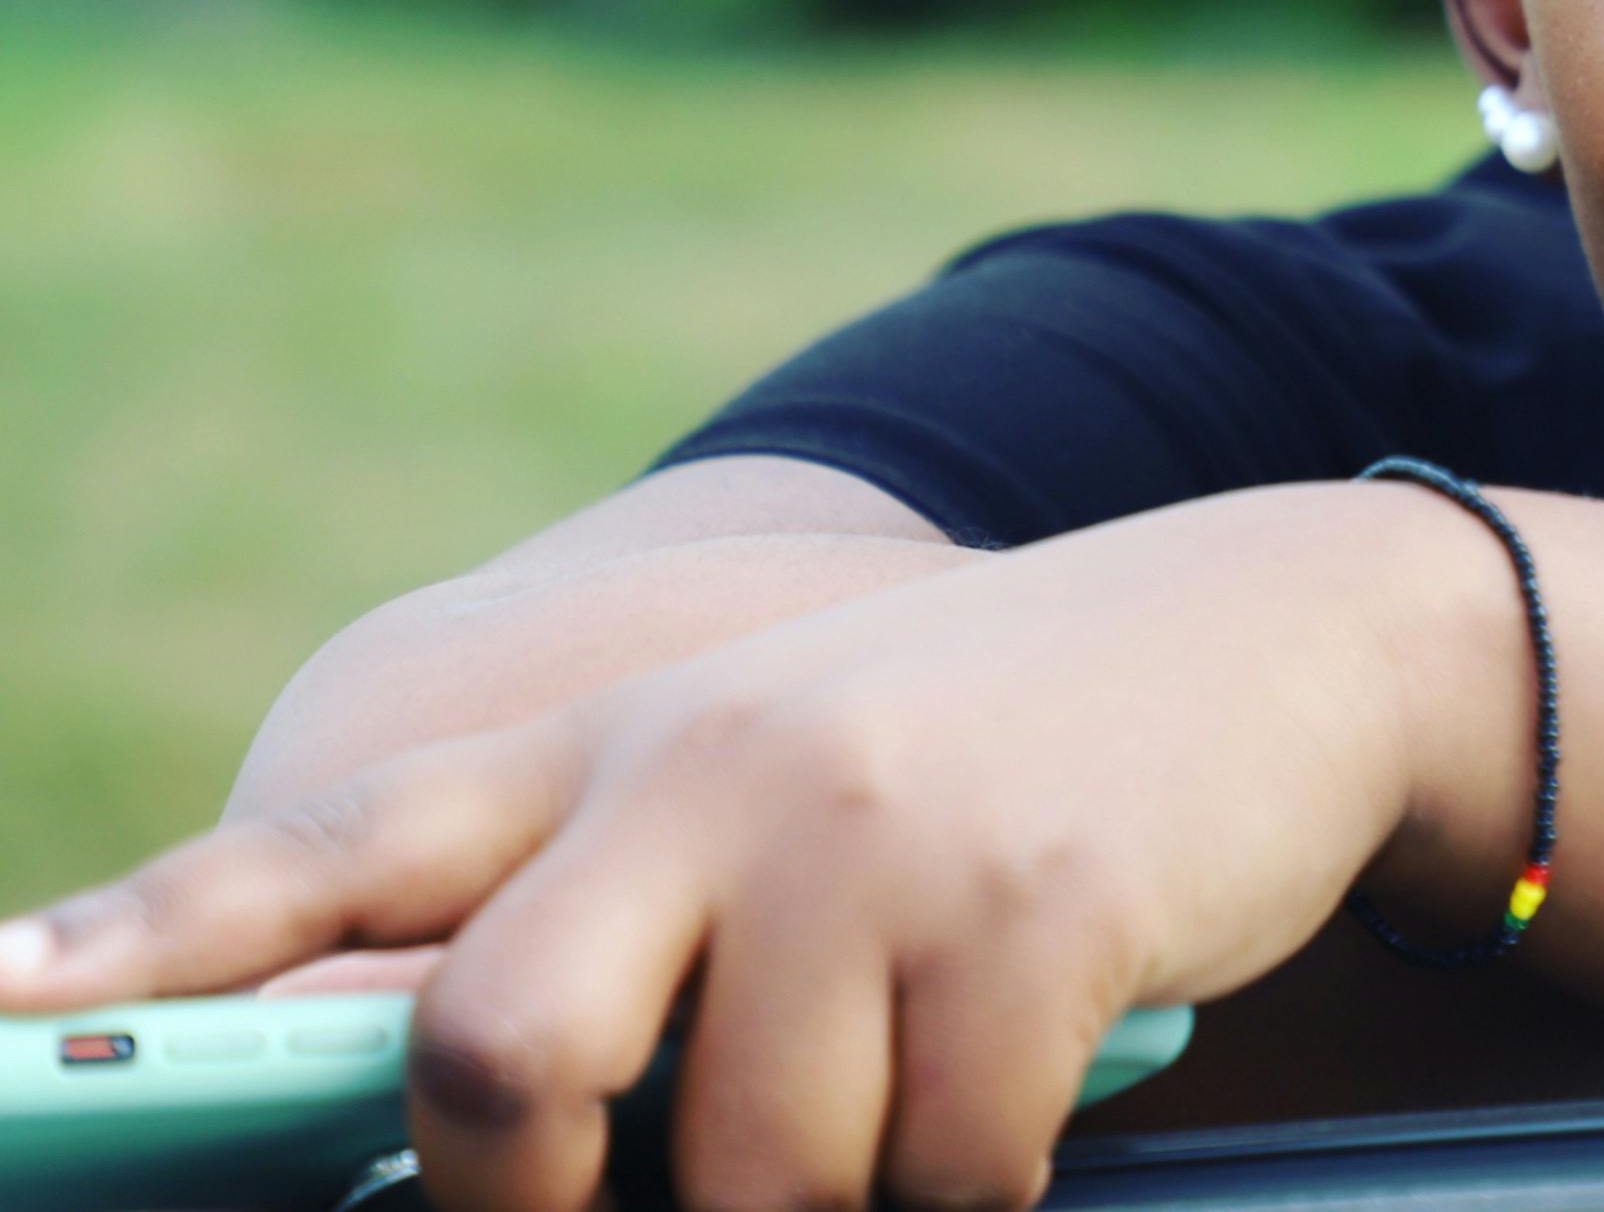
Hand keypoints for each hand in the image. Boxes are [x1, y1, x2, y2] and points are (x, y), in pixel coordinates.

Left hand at [0, 483, 1522, 1211]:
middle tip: (621, 1205)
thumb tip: (492, 1141)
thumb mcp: (776, 778)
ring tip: (907, 1120)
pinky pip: (949, 1178)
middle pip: (499, 1059)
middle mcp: (713, 767)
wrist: (1275, 635)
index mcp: (615, 744)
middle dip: (537, 1203)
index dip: (142, 949)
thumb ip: (614, 914)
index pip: (332, 853)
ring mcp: (873, 833)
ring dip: (834, 1202)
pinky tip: (1024, 1099)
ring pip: (754, 1178)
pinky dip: (981, 1191)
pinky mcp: (1034, 908)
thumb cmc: (987, 762)